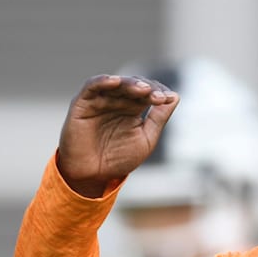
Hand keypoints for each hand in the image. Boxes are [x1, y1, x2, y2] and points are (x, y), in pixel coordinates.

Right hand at [57, 74, 179, 197]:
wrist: (92, 175)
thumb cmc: (119, 159)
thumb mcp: (146, 139)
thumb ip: (158, 119)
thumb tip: (175, 96)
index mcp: (132, 108)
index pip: (148, 92)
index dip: (158, 92)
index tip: (168, 99)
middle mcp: (116, 101)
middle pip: (134, 85)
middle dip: (147, 89)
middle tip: (158, 96)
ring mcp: (99, 100)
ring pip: (116, 83)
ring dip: (130, 84)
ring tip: (144, 89)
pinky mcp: (82, 103)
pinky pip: (91, 86)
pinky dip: (102, 81)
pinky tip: (115, 81)